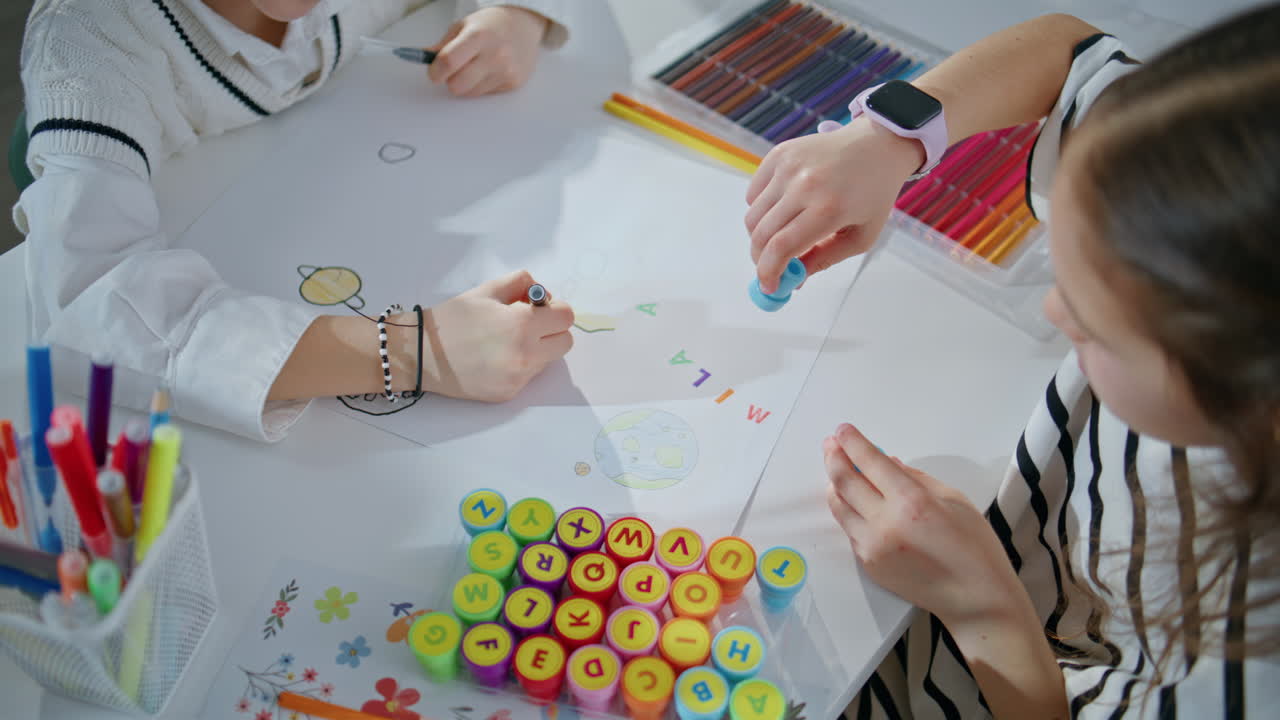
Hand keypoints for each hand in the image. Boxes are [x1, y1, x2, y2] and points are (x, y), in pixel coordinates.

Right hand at [416, 270, 572, 401]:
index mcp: (522, 324)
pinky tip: (495, 358)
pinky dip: (520, 365)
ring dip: (537, 348)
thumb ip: (521, 284)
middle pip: (565, 342)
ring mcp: (518, 378)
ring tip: (506, 341)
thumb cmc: (452, 319)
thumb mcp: (487, 290)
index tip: (538, 307)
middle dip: (552, 330)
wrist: (421, 355)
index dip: (554, 308)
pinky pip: (528, 376)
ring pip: (548, 360)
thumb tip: (542, 295)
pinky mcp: (509, 394)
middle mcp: (525, 354)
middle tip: (528, 324)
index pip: (566, 316)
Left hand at [428, 6, 549, 96]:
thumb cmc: (491, 24)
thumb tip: (423, 59)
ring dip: (465, 84)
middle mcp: (495, 55)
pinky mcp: (513, 84)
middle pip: (457, 85)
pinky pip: (485, 94)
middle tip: (452, 71)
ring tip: (474, 67)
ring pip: (470, 93)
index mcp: (479, 36)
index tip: (433, 72)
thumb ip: (443, 45)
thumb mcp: (464, 26)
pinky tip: (488, 70)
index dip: (435, 71)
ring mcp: (506, 72)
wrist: (523, 25)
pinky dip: (481, 85)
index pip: (448, 62)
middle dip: (449, 81)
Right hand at [745, 119, 922, 292]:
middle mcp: (805, 185)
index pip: (781, 247)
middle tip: (771, 267)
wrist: (877, 146)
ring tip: (784, 232)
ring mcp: (788, 167)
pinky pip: (754, 193)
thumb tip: (793, 281)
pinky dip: (761, 209)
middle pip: (761, 234)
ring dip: (761, 234)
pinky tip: (784, 207)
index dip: (768, 272)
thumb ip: (824, 260)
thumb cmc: (872, 194)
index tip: (768, 286)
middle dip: (760, 259)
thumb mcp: (860, 237)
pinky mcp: (779, 154)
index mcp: (829, 208)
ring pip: (752, 215)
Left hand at [823, 423, 1025, 626]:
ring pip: (839, 506)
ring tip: (835, 467)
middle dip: (834, 457)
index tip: (843, 430)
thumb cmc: (974, 547)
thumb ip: (915, 478)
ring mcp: (872, 546)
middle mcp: (885, 523)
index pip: (870, 462)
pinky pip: (849, 528)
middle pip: (845, 481)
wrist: (974, 599)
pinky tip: (851, 498)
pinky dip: (847, 508)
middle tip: (831, 444)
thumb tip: (886, 463)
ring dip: (833, 483)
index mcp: (911, 502)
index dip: (853, 442)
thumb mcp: (954, 500)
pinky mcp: (868, 564)